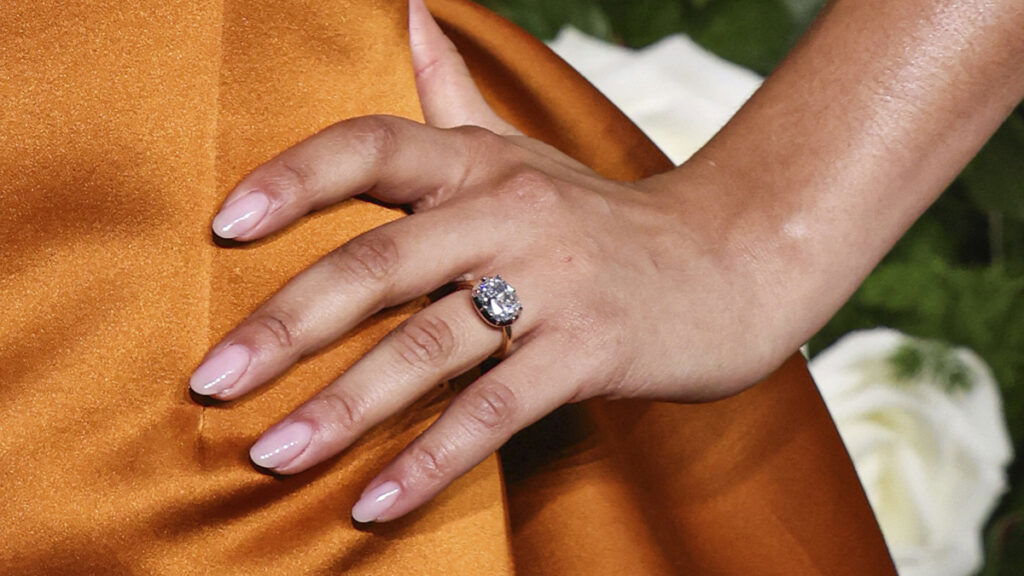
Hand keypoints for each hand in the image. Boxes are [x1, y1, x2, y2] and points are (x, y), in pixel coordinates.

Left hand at [188, 0, 787, 523]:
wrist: (732, 260)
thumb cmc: (605, 217)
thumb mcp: (525, 150)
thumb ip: (455, 92)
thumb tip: (407, 8)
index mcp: (480, 164)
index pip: (371, 147)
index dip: (293, 180)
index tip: (222, 226)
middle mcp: (507, 212)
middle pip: (378, 261)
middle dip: (286, 325)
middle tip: (212, 382)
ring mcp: (551, 283)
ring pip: (427, 346)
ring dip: (343, 408)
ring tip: (272, 456)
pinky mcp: (588, 351)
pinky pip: (494, 410)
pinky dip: (431, 459)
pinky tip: (375, 504)